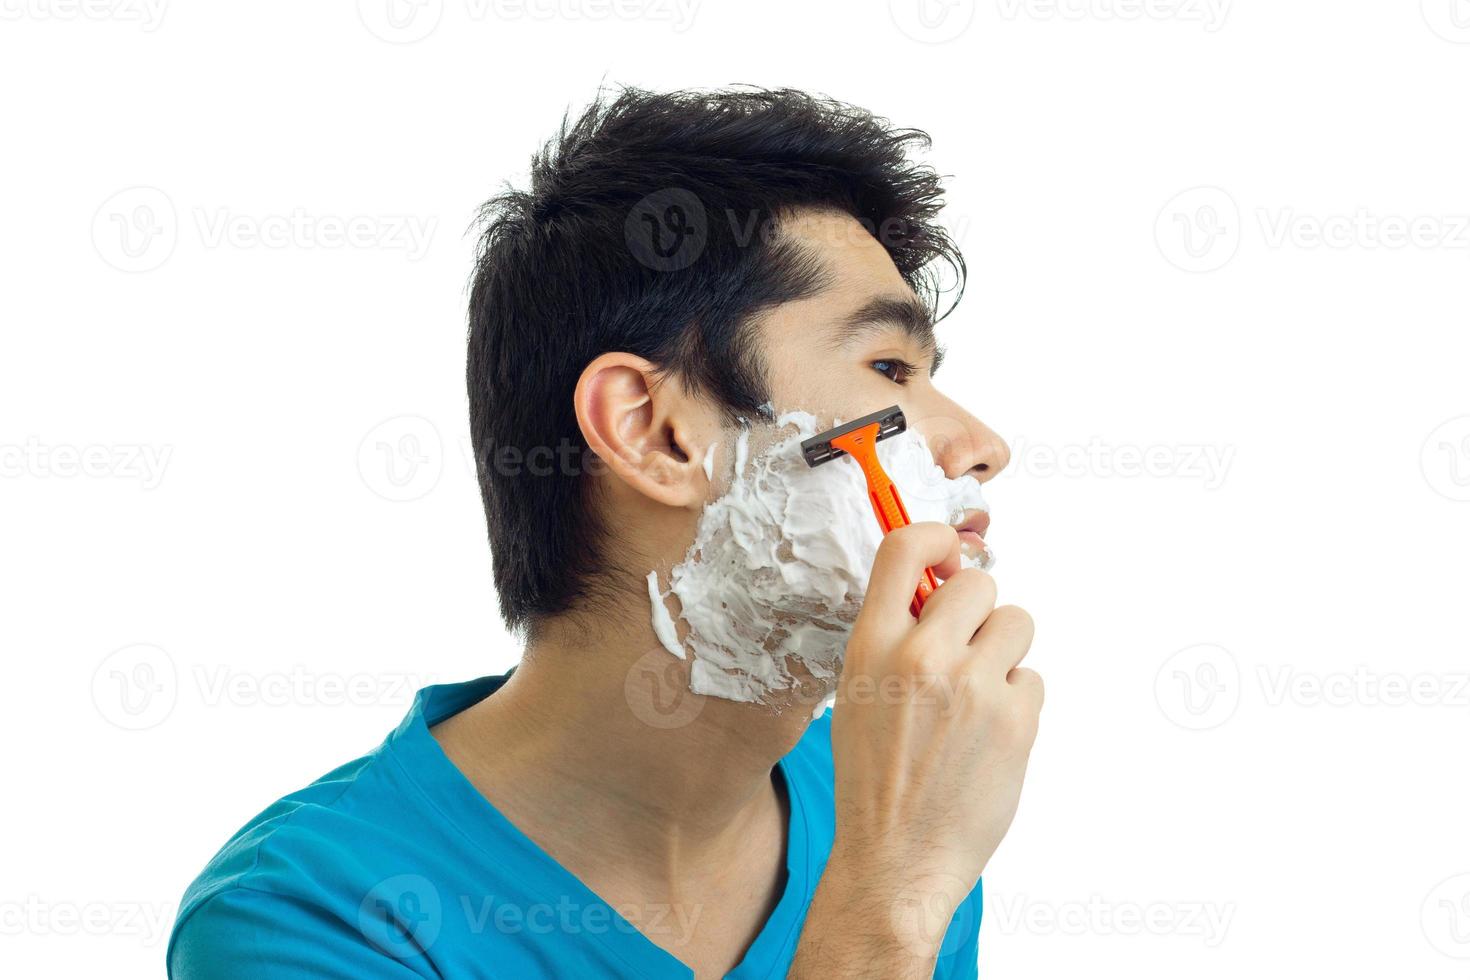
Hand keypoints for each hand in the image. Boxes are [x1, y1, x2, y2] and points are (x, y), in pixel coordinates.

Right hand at [792, 522, 1041, 973]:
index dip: (936, 538)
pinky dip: (1017, 702)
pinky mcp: (1014, 721)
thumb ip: (892, 639)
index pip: (904, 546)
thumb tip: (938, 591)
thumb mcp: (857, 694)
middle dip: (979, 610)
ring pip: (1016, 623)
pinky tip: (989, 738)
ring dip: (1004, 652)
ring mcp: (972, 688)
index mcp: (871, 646)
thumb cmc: (873, 780)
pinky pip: (1032, 679)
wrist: (894, 859)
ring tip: (978, 695)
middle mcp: (921, 657)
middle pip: (979, 583)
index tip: (948, 556)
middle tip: (967, 648)